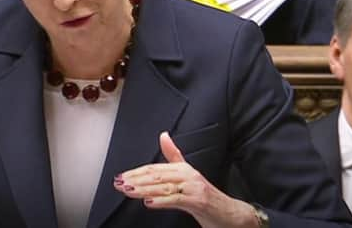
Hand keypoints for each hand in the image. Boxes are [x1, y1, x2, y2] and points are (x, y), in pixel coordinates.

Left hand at [113, 132, 258, 227]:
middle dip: (135, 179)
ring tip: (128, 191)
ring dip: (143, 189)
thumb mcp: (189, 177)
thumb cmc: (207, 199)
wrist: (232, 215)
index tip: (120, 177)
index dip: (136, 172)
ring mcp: (194, 187)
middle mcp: (188, 174)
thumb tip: (163, 136)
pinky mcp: (199, 200)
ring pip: (164, 186)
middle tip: (118, 183)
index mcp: (183, 169)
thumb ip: (174, 157)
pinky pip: (177, 199)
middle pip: (156, 175)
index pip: (154, 169)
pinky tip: (148, 202)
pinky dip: (161, 200)